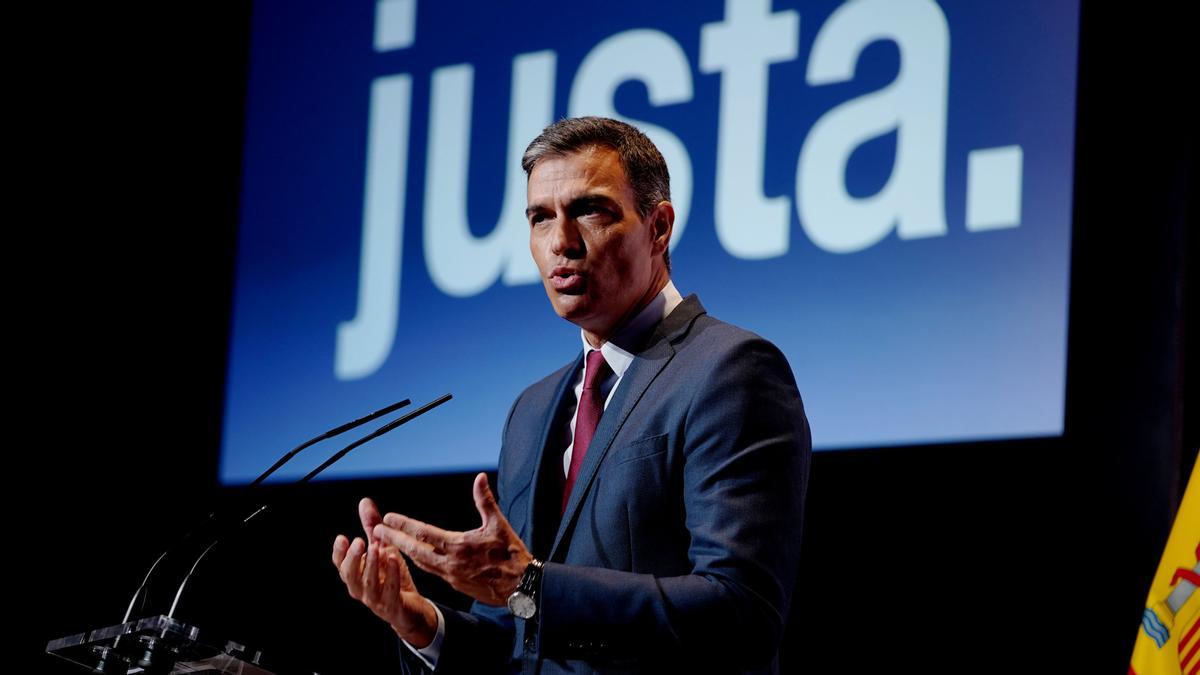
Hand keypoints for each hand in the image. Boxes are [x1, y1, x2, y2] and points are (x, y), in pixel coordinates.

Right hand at [332, 497, 438, 646]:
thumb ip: (372, 528)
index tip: (342, 537)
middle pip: (350, 575)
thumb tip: (364, 502)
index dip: (339, 553)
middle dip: (353, 558)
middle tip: (358, 541)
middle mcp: (360, 588)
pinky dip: (392, 575)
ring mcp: (374, 600)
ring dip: (371, 565)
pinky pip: (389, 591)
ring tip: (377, 548)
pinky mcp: (390, 607)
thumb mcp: (382, 549)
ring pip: (367, 584)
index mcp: (355, 575)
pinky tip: (394, 559)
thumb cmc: (392, 577)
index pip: (340, 564)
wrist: (410, 608)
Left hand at [373, 473, 531, 606]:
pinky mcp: (456, 584)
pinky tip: (414, 557)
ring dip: (404, 552)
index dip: (404, 525)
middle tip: (377, 531)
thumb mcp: (499, 524)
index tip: (388, 518)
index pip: (424, 533)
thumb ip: (485, 500)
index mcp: (459, 546)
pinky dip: (419, 562)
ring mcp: (451, 576)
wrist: (522, 587)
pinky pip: (431, 571)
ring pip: (421, 562)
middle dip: (394, 540)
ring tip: (389, 543)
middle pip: (415, 550)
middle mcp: (450, 563)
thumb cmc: (512, 554)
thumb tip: (479, 477)